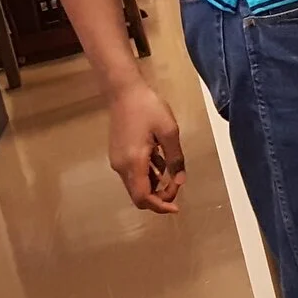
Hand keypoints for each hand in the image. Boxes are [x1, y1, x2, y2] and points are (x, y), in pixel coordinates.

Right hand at [107, 81, 185, 213]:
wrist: (124, 91)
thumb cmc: (148, 108)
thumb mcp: (169, 132)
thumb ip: (176, 159)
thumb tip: (180, 181)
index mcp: (133, 163)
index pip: (144, 198)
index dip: (160, 206)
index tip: (177, 206)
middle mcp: (121, 167)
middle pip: (138, 195)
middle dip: (159, 197)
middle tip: (177, 186)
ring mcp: (117, 160)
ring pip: (136, 185)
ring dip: (154, 185)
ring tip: (172, 173)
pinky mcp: (118, 154)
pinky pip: (133, 173)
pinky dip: (148, 174)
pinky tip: (160, 161)